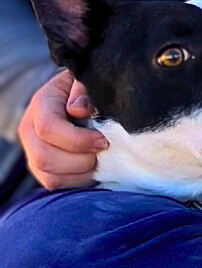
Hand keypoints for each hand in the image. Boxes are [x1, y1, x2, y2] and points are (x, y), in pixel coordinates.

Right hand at [17, 70, 106, 188]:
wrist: (82, 102)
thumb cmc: (89, 91)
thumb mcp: (87, 82)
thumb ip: (84, 91)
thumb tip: (78, 109)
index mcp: (41, 105)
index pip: (49, 128)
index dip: (79, 140)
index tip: (104, 140)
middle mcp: (30, 131)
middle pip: (45, 158)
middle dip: (82, 161)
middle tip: (103, 152)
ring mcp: (33, 152)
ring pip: (51, 177)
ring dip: (82, 174)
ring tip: (100, 160)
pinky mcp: (44, 170)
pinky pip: (57, 185)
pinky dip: (80, 181)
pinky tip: (94, 168)